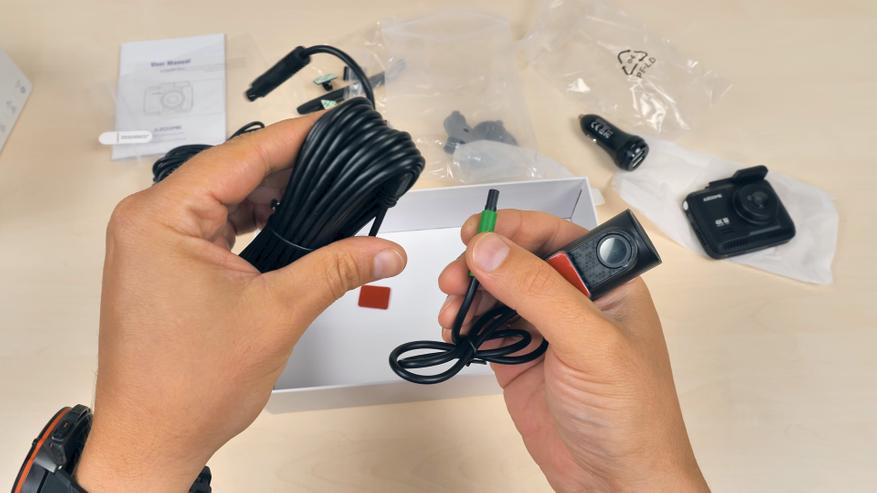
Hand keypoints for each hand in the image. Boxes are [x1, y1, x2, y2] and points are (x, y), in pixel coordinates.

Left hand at [75, 115, 407, 491]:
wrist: (153, 441)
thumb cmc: (186, 388)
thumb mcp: (276, 314)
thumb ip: (337, 268)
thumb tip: (385, 249)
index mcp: (160, 217)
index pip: (240, 155)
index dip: (295, 138)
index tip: (335, 126)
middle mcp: (149, 221)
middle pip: (233, 172)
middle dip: (291, 170)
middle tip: (343, 163)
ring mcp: (155, 243)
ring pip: (227, 199)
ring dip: (274, 198)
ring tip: (327, 194)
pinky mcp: (167, 264)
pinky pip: (218, 226)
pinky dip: (255, 223)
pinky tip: (293, 225)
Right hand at [438, 210, 706, 491]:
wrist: (615, 481)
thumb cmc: (633, 415)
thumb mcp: (589, 342)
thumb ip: (537, 291)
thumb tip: (490, 250)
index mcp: (606, 284)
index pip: (557, 234)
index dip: (517, 227)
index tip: (479, 230)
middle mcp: (574, 302)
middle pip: (519, 259)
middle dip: (483, 260)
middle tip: (457, 273)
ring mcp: (544, 331)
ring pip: (496, 291)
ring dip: (468, 292)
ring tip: (452, 305)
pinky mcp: (519, 359)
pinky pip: (484, 327)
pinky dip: (464, 323)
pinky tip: (455, 328)